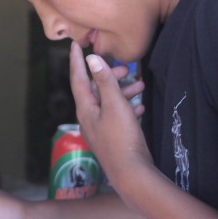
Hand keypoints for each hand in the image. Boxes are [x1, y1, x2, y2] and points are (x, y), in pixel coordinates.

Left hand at [68, 42, 152, 196]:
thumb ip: (105, 81)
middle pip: (95, 89)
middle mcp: (89, 118)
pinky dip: (128, 107)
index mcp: (85, 108)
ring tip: (141, 84)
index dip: (77, 60)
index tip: (76, 44)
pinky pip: (118, 116)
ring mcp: (100, 129)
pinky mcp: (112, 139)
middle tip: (126, 68)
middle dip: (109, 76)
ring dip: (123, 91)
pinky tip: (141, 106)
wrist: (131, 174)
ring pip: (109, 102)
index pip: (77, 78)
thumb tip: (92, 59)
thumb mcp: (115, 105)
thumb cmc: (122, 138)